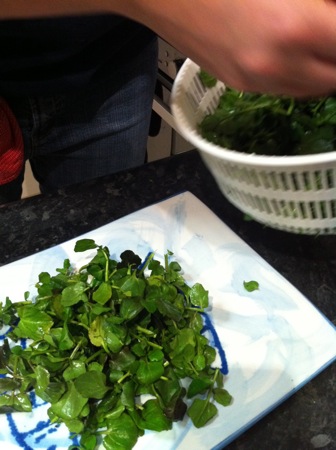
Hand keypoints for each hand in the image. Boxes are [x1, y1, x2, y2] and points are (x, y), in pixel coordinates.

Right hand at [132, 0, 335, 96]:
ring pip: (311, 90)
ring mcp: (255, 81)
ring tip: (321, 44)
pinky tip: (294, 52)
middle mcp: (275, 67)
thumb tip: (330, 17)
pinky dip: (300, 75)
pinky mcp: (240, 85)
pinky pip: (284, 89)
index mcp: (293, 29)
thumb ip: (320, 6)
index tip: (335, 28)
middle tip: (331, 38)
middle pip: (334, 80)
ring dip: (325, 71)